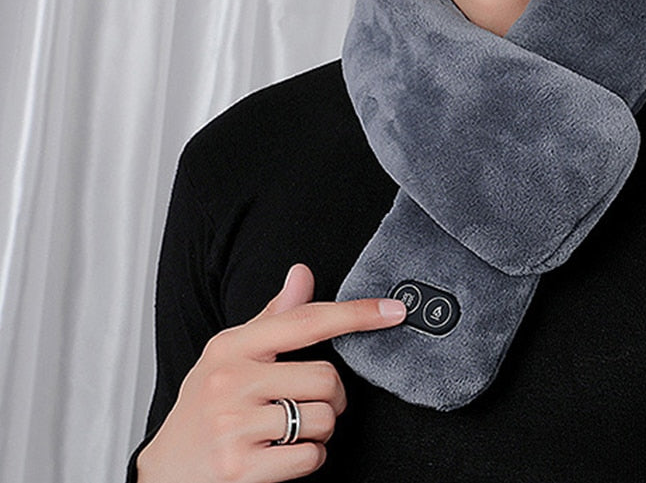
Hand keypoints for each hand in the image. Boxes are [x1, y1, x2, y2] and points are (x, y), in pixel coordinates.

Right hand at [136, 264, 405, 482]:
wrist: (163, 475)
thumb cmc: (202, 411)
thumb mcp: (228, 356)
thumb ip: (273, 319)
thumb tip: (303, 273)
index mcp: (231, 346)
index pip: (306, 321)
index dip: (355, 314)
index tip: (393, 311)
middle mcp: (229, 380)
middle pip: (326, 378)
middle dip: (330, 398)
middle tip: (305, 405)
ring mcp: (233, 424)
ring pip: (322, 419)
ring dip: (319, 431)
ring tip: (288, 432)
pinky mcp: (239, 468)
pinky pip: (309, 457)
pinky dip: (307, 460)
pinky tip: (280, 457)